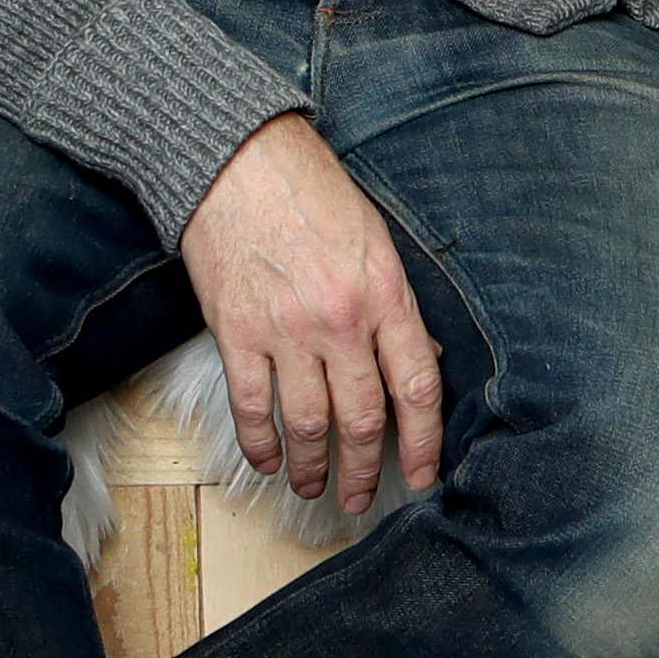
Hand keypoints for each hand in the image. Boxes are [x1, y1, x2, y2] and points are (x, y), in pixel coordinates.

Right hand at [182, 117, 446, 510]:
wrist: (235, 160)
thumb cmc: (310, 192)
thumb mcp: (375, 240)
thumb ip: (397, 305)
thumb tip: (420, 359)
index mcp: (384, 293)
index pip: (417, 386)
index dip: (424, 442)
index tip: (422, 475)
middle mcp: (340, 319)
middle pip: (362, 418)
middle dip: (364, 469)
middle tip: (359, 497)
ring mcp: (286, 328)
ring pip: (307, 423)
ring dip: (312, 467)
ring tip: (312, 487)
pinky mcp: (236, 331)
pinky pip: (252, 406)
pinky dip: (260, 444)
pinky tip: (268, 461)